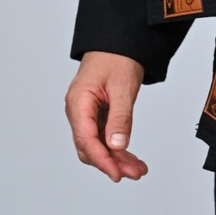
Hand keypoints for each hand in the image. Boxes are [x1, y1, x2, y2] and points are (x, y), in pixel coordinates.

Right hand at [65, 51, 147, 182]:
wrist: (118, 40)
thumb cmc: (117, 56)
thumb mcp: (122, 86)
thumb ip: (120, 117)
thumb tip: (117, 146)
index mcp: (78, 102)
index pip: (86, 140)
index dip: (102, 160)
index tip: (117, 174)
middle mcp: (78, 110)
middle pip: (90, 146)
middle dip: (112, 162)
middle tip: (135, 173)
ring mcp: (86, 112)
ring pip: (97, 144)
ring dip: (116, 157)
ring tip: (137, 169)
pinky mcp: (96, 113)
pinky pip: (102, 135)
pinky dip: (116, 147)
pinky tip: (129, 157)